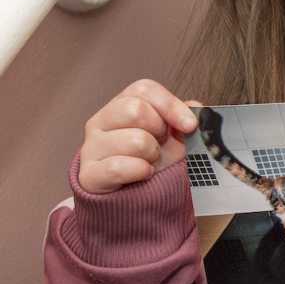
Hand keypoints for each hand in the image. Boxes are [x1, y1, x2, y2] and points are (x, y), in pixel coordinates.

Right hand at [78, 79, 197, 193]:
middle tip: (159, 144)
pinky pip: (119, 167)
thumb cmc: (151, 158)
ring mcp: (91, 147)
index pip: (144, 89)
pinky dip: (141, 172)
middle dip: (158, 131)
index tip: (189, 125)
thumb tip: (196, 107)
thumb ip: (185, 118)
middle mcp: (101, 121)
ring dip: (152, 155)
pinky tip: (143, 174)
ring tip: (149, 161)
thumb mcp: (173, 136)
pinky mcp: (89, 174)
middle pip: (135, 110)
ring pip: (134, 140)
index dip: (171, 105)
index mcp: (121, 105)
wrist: (133, 194)